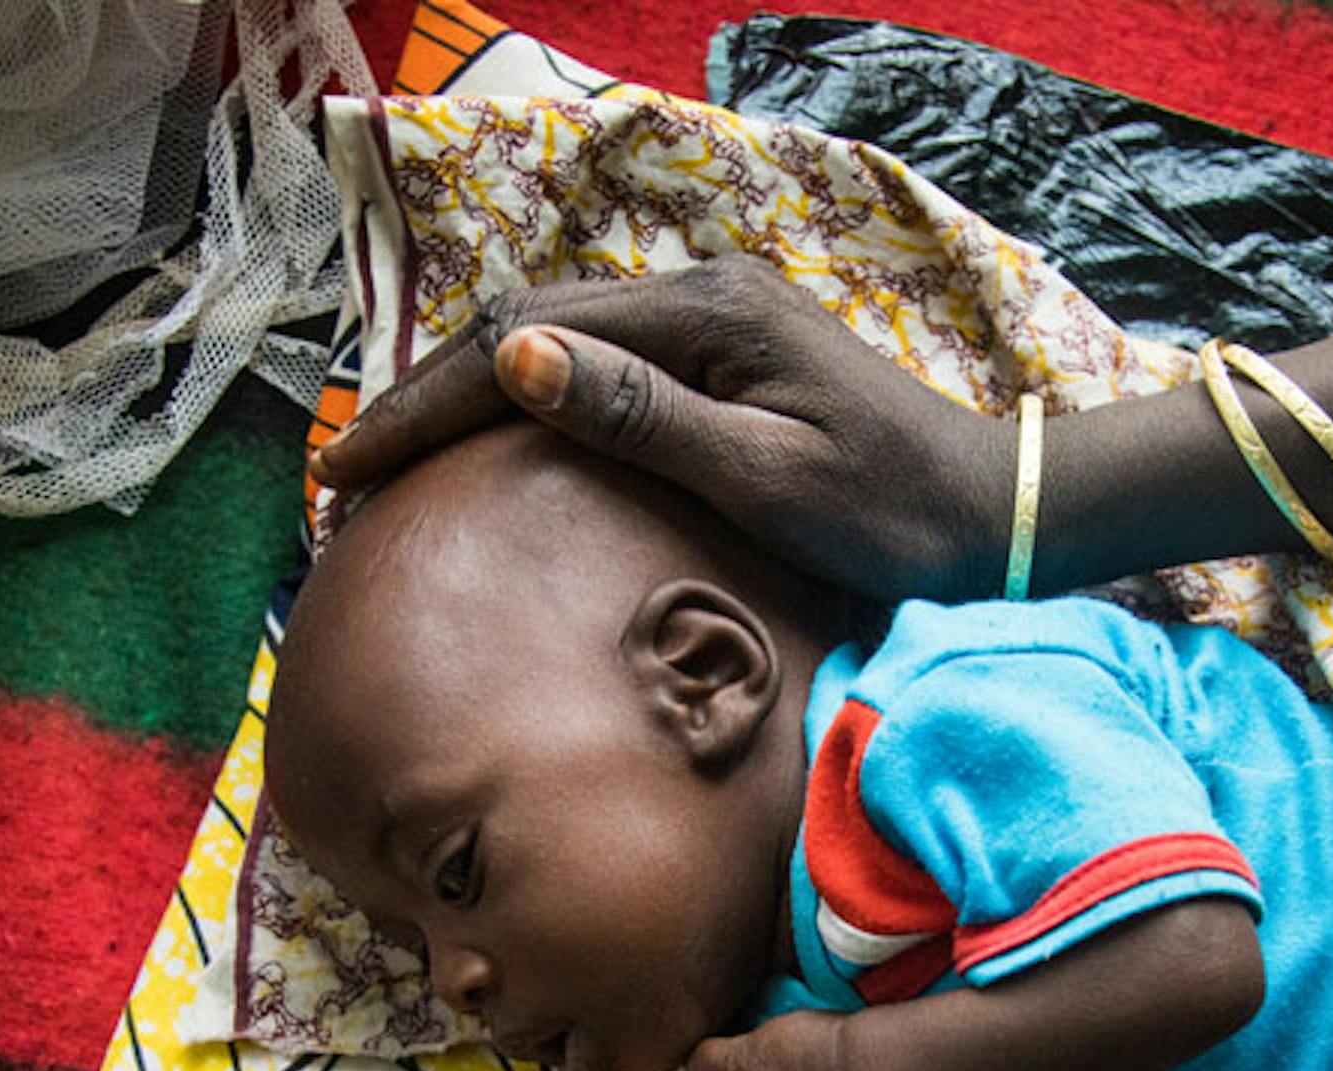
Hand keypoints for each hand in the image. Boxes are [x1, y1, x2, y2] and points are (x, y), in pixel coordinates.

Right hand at [310, 259, 1013, 601]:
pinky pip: (596, 367)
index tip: (350, 471)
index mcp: (702, 316)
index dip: (424, 406)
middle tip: (346, 480)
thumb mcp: (763, 477)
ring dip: (467, 399)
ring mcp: (711, 320)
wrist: (986, 512)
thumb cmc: (887, 513)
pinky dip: (523, 406)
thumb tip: (516, 362)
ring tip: (393, 466)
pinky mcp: (723, 355)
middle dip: (426, 400)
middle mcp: (698, 296)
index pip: (522, 343)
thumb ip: (641, 417)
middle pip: (524, 329)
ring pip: (553, 344)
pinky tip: (489, 448)